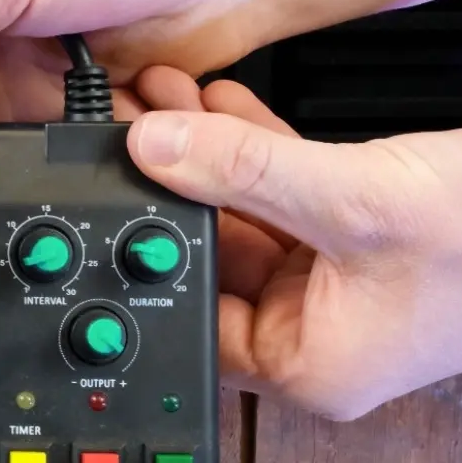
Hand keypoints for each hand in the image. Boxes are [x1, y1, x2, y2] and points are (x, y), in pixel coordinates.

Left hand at [131, 67, 461, 419]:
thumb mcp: (358, 201)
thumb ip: (249, 173)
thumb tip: (155, 148)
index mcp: (306, 364)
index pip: (188, 317)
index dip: (143, 251)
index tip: (103, 187)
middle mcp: (315, 333)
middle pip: (209, 257)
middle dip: (169, 185)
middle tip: (125, 123)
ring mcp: (335, 283)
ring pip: (242, 216)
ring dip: (204, 157)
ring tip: (157, 98)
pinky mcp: (356, 236)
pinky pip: (282, 193)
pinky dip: (251, 150)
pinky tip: (213, 104)